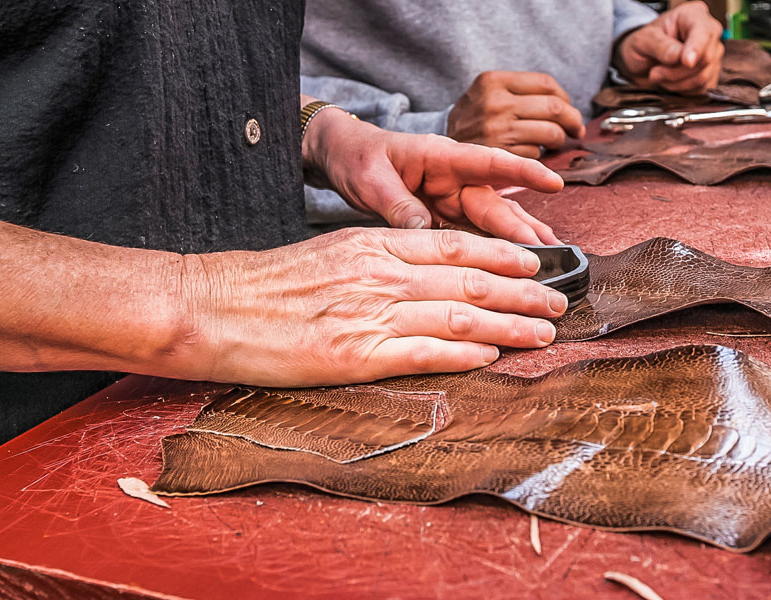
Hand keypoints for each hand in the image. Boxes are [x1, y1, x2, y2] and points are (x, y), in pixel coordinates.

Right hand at [171, 228, 566, 385]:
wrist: (212, 307)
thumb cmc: (264, 285)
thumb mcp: (328, 253)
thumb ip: (376, 260)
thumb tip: (418, 273)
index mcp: (373, 245)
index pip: (454, 244)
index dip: (502, 254)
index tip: (535, 263)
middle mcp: (380, 273)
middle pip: (470, 278)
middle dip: (523, 291)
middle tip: (558, 302)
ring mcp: (370, 313)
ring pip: (460, 314)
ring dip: (510, 324)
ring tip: (542, 332)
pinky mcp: (356, 354)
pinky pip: (425, 352)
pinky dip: (465, 353)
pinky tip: (492, 356)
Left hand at [304, 102, 561, 244]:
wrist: (342, 158)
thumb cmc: (357, 158)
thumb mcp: (371, 179)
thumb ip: (398, 204)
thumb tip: (424, 232)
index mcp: (441, 157)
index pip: (489, 162)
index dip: (523, 171)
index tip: (553, 183)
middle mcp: (454, 178)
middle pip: (494, 203)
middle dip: (523, 227)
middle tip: (551, 252)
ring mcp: (451, 199)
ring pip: (491, 222)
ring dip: (518, 241)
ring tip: (549, 261)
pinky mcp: (444, 218)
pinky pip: (473, 236)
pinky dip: (493, 251)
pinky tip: (514, 269)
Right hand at [447, 71, 585, 157]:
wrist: (438, 149)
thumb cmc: (474, 120)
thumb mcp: (487, 92)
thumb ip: (521, 92)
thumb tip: (566, 106)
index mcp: (492, 81)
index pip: (547, 84)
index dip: (565, 98)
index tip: (568, 109)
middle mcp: (495, 104)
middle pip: (554, 108)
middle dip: (572, 120)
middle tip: (575, 129)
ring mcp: (497, 131)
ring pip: (550, 133)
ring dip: (559, 140)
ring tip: (553, 142)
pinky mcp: (500, 156)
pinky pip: (536, 155)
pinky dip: (538, 156)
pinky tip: (529, 153)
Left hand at [614, 1, 724, 94]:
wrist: (643, 60)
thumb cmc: (644, 44)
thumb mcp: (643, 40)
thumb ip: (661, 46)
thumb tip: (679, 57)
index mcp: (693, 15)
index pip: (704, 32)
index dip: (696, 49)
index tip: (686, 62)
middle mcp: (708, 32)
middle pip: (705, 58)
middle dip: (677, 71)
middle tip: (654, 73)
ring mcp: (712, 53)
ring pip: (704, 76)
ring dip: (677, 83)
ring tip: (658, 76)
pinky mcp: (711, 73)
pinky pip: (703, 87)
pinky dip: (683, 90)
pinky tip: (670, 82)